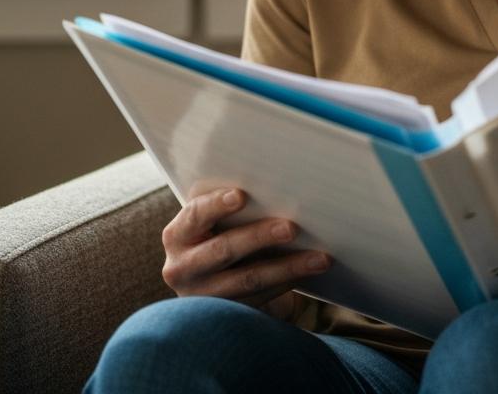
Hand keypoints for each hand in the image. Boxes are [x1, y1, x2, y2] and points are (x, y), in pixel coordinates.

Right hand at [161, 187, 331, 320]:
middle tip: (292, 227)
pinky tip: (309, 272)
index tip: (242, 195)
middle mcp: (182, 267)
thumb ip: (234, 205)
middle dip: (260, 236)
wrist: (222, 280)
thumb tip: (278, 184)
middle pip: (224, 249)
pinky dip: (287, 282)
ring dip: (287, 267)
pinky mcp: (225, 314)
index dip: (216, 204)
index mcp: (178, 234)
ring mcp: (203, 296)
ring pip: (248, 279)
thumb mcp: (219, 220)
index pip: (196, 215)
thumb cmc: (225, 233)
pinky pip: (260, 298)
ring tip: (319, 258)